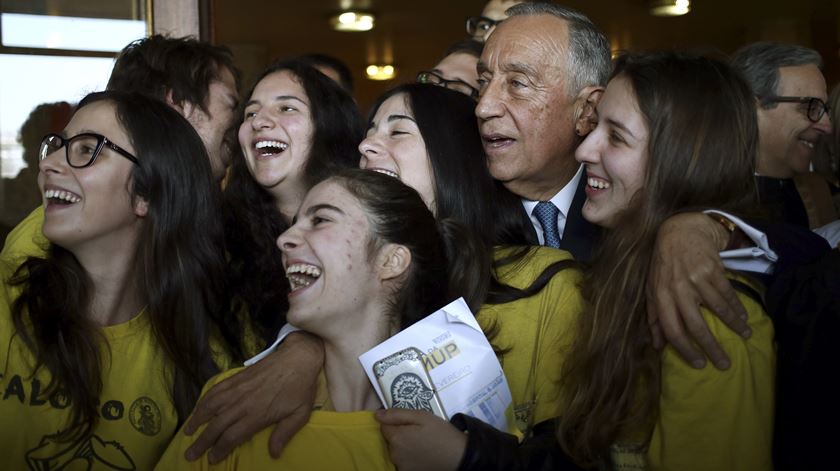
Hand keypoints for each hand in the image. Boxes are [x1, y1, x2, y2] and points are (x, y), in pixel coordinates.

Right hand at [183, 331, 323, 461]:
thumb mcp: (299, 414)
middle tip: (190, 454)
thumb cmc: (301, 388)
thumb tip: (274, 454)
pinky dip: (204, 400)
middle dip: (202, 441)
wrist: (298, 357)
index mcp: (257, 414)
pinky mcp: (236, 377)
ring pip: (211, 406)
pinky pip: (215, 390)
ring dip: (197, 420)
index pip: (232, 436)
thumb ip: (284, 434)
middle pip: (217, 425)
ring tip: (188, 432)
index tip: (211, 459)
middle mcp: (243, 403)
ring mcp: (238, 389)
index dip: (219, 449)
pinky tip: (199, 408)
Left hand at [376, 409, 465, 470]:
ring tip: (421, 443)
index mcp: (396, 437)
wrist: (459, 456)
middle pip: (389, 439)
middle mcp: (394, 453)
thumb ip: (397, 414)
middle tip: (418, 431)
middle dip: (399, 433)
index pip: (383, 426)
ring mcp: (400, 465)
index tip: (409, 422)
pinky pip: (401, 461)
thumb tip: (377, 415)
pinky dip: (408, 456)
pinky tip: (421, 453)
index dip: (395, 422)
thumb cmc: (441, 433)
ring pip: (395, 450)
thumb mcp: (422, 416)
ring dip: (403, 445)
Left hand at [647, 212, 750, 369]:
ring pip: (718, 309)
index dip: (685, 349)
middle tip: (724, 364)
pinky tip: (744, 318)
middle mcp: (678, 290)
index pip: (672, 330)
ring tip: (745, 336)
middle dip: (712, 348)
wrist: (679, 233)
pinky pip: (728, 293)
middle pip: (696, 325)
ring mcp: (696, 279)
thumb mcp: (652, 290)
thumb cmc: (664, 266)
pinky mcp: (712, 269)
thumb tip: (658, 346)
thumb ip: (654, 318)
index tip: (699, 364)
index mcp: (661, 297)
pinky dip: (737, 307)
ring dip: (734, 326)